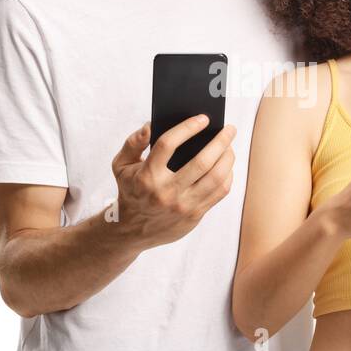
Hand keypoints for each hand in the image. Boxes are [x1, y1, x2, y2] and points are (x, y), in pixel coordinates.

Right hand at [110, 115, 236, 247]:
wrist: (132, 231)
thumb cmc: (131, 191)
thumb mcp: (121, 166)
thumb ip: (133, 143)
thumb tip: (150, 125)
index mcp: (147, 176)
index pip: (168, 144)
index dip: (187, 128)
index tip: (203, 118)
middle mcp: (166, 192)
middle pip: (202, 162)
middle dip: (220, 141)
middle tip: (229, 129)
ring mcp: (183, 205)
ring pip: (216, 178)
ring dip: (228, 158)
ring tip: (230, 146)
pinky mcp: (194, 215)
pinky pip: (219, 193)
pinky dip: (227, 176)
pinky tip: (227, 165)